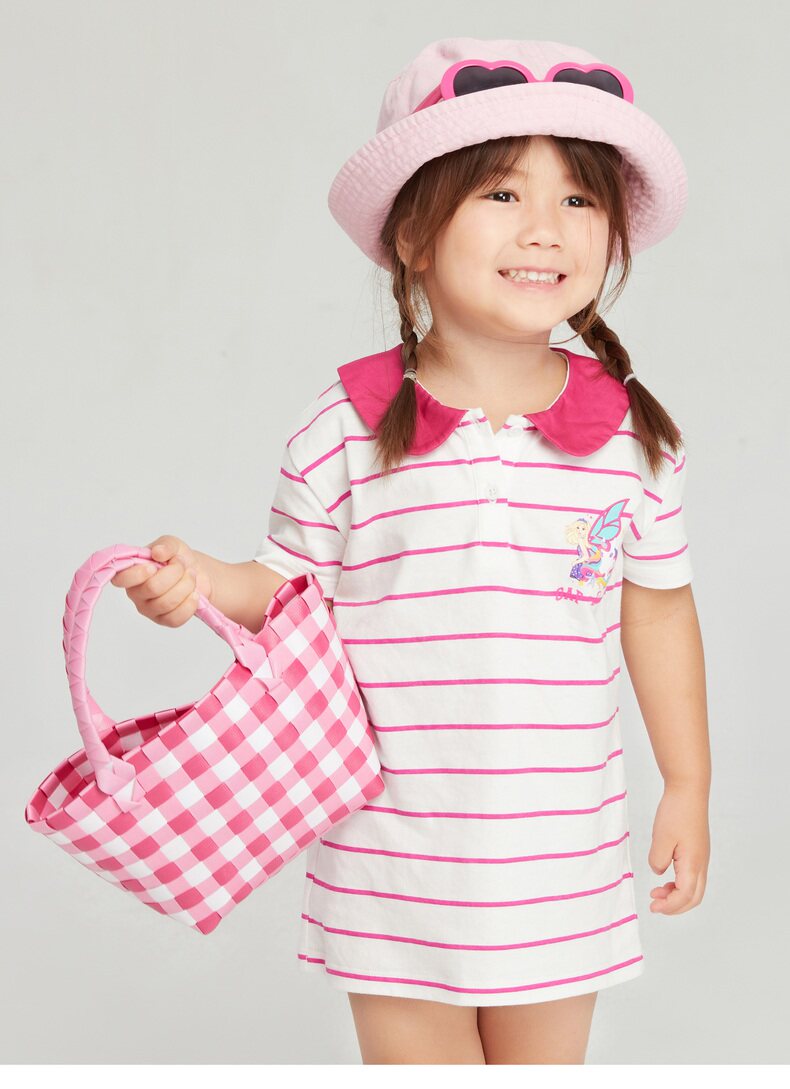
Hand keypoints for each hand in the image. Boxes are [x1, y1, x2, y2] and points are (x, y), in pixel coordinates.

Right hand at [110, 534, 214, 626]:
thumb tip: (158, 552)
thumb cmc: (178, 559)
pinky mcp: (164, 620)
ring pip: (166, 603)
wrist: (198, 573)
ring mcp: (149, 609)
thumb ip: (165, 545)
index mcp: (131, 573)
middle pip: (152, 588)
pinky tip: (194, 594)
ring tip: (190, 576)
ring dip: (186, 586)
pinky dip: (190, 604)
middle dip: (175, 573)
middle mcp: (136, 593)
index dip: (137, 574)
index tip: (153, 566)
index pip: (121, 579)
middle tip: (182, 565)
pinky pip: (175, 618)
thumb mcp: (173, 544)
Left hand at [647, 781, 709, 914]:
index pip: (685, 896)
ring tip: (657, 892)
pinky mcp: (697, 850)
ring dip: (677, 895)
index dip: (670, 906)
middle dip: (675, 906)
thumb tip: (659, 872)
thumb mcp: (660, 838)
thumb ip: (658, 860)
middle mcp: (701, 863)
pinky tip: (664, 876)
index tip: (653, 906)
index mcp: (693, 863)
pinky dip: (679, 883)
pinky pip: (692, 875)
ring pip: (694, 887)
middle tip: (655, 905)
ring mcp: (701, 857)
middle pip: (694, 897)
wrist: (689, 790)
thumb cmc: (676, 812)